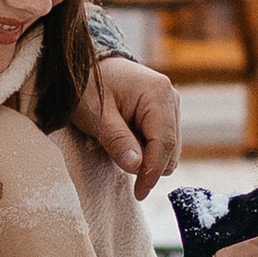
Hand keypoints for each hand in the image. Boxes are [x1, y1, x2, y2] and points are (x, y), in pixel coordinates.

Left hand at [78, 53, 179, 197]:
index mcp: (158, 95)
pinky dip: (146, 149)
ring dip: (146, 157)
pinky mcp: (164, 112)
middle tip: (117, 158)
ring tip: (118, 144)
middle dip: (148, 164)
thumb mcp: (96, 115)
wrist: (86, 64)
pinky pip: (162, 142)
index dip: (151, 173)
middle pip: (171, 150)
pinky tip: (126, 140)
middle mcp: (171, 98)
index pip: (164, 145)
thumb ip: (117, 140)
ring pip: (169, 149)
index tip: (139, 193)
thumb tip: (136, 166)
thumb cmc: (88, 85)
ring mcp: (170, 105)